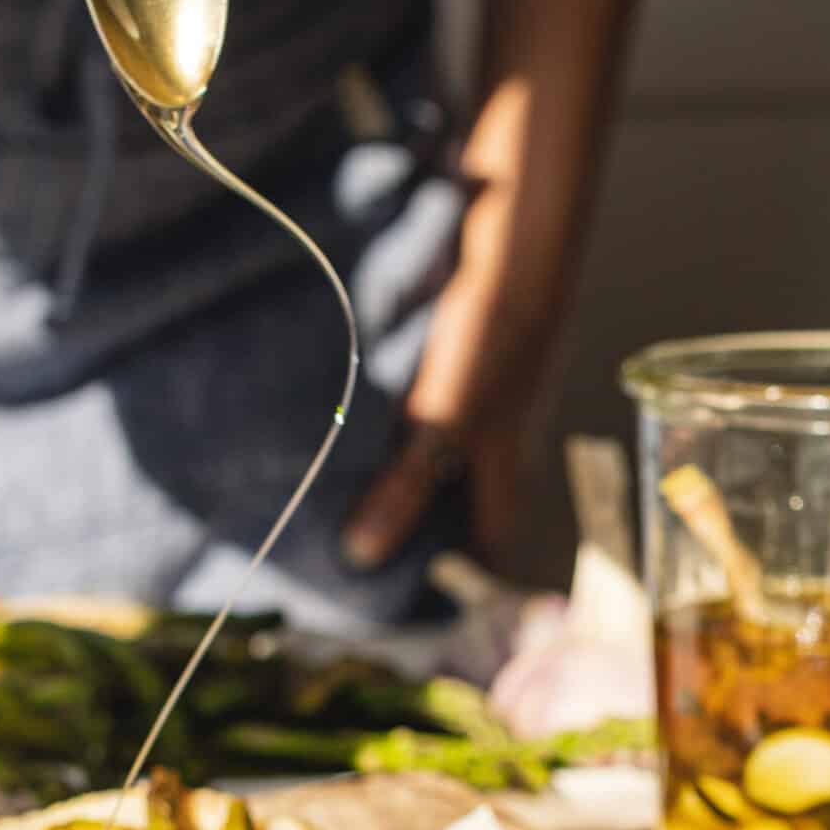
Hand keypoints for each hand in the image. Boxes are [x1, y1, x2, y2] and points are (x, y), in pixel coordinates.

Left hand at [342, 165, 549, 578]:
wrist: (511, 214)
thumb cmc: (497, 322)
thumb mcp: (447, 415)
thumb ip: (407, 483)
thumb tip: (364, 555)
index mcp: (500, 456)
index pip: (491, 538)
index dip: (466, 579)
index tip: (418, 615)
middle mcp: (487, 426)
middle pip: (454, 494)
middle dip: (411, 524)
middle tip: (343, 559)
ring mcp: (469, 383)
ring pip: (428, 444)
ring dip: (385, 467)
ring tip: (318, 497)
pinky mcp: (445, 342)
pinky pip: (407, 395)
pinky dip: (376, 412)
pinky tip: (332, 411)